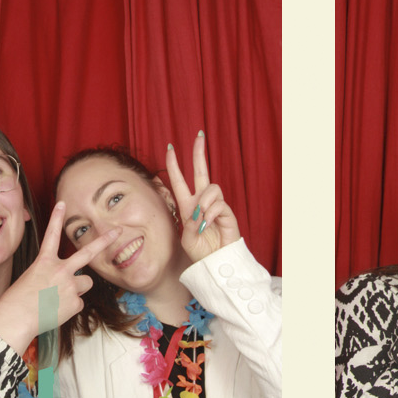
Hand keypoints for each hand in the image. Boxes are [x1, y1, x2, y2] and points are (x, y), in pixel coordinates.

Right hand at [0, 202, 111, 352]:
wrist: (16, 319)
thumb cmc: (16, 302)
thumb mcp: (30, 280)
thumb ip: (49, 275)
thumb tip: (64, 284)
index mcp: (44, 262)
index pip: (51, 235)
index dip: (57, 218)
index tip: (62, 204)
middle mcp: (60, 270)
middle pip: (88, 253)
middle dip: (105, 240)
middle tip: (118, 231)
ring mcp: (70, 285)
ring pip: (87, 283)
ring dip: (79, 288)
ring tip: (60, 297)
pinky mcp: (75, 302)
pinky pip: (79, 303)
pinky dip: (70, 307)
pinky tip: (56, 311)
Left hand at [166, 131, 240, 261]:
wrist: (215, 263)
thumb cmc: (200, 252)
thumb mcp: (187, 238)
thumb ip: (190, 224)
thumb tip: (199, 211)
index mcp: (188, 206)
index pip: (179, 181)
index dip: (174, 165)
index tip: (170, 149)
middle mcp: (201, 202)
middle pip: (201, 171)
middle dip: (199, 153)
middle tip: (199, 135)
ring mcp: (215, 205)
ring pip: (211, 188)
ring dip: (204, 201)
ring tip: (202, 218)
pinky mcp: (227, 212)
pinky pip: (219, 203)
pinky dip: (211, 212)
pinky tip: (209, 222)